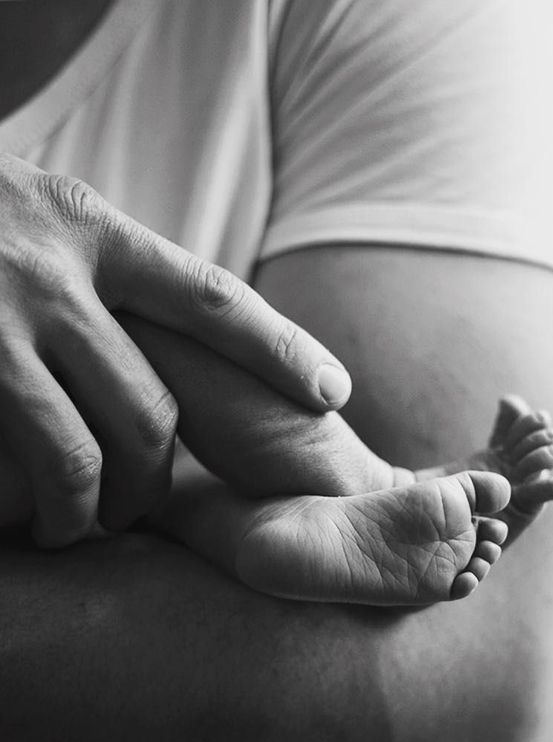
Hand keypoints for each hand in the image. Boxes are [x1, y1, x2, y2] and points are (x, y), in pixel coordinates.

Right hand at [0, 154, 351, 546]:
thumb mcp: (41, 216)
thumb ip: (107, 270)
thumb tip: (173, 339)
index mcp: (89, 230)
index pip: (213, 299)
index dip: (279, 350)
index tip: (332, 391)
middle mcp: (48, 276)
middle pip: (151, 409)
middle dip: (155, 479)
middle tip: (142, 505)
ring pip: (81, 455)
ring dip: (93, 509)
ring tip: (83, 525)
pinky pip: (14, 464)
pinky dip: (31, 506)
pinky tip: (30, 516)